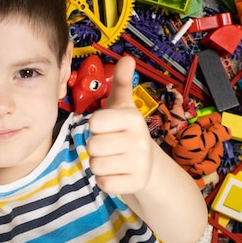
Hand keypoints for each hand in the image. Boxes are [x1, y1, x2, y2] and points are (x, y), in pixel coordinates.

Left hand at [87, 56, 152, 194]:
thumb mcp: (123, 107)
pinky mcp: (136, 184)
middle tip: (110, 146)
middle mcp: (139, 140)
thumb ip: (121, 83)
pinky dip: (105, 181)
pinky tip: (117, 173)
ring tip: (113, 159)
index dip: (95, 127)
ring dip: (99, 164)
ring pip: (95, 166)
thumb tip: (127, 58)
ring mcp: (139, 164)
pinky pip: (103, 183)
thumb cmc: (126, 131)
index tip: (107, 128)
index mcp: (133, 119)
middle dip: (95, 148)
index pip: (93, 122)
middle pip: (92, 146)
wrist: (149, 166)